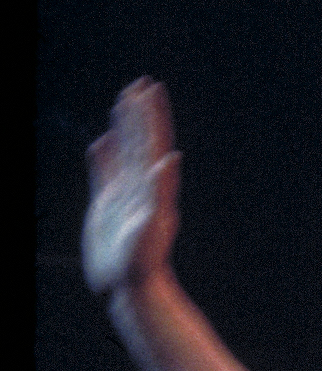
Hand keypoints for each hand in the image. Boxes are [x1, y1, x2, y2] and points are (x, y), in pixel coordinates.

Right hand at [85, 79, 181, 295]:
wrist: (131, 287)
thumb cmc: (141, 262)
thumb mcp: (151, 224)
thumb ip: (160, 189)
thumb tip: (171, 156)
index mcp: (151, 186)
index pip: (151, 142)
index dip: (151, 115)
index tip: (150, 88)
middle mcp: (140, 186)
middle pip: (139, 141)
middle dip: (139, 112)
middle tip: (140, 83)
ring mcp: (124, 194)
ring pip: (123, 152)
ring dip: (123, 127)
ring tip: (122, 102)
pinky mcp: (108, 205)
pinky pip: (105, 172)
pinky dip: (104, 155)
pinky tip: (102, 141)